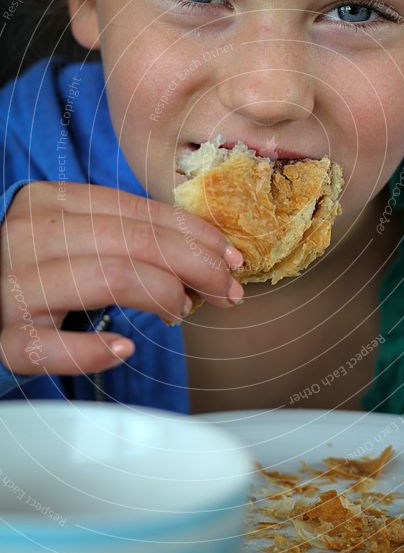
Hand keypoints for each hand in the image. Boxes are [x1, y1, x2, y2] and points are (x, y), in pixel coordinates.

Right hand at [0, 182, 243, 375]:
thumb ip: (124, 235)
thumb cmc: (34, 261)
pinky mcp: (3, 337)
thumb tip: (200, 258)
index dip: (194, 234)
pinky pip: (49, 348)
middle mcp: (28, 236)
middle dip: (196, 265)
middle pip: (133, 242)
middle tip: (228, 290)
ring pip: (107, 278)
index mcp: (50, 201)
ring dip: (162, 294)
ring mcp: (13, 287)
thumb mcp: (71, 232)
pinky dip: (91, 350)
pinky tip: (124, 348)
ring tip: (182, 310)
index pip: (138, 211)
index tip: (231, 256)